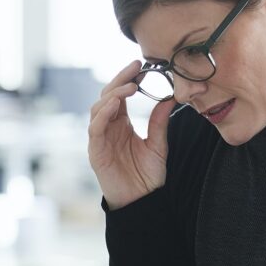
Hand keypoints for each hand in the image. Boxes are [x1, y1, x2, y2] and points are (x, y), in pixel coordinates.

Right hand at [88, 61, 177, 208]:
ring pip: (98, 108)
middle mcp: (108, 127)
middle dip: (120, 80)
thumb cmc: (147, 175)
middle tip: (136, 67)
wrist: (142, 201)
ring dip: (113, 94)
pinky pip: (95, 128)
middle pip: (107, 95)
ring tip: (130, 86)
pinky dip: (103, 114)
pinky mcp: (95, 151)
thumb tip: (170, 98)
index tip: (141, 65)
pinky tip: (116, 104)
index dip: (128, 78)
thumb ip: (159, 121)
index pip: (120, 94)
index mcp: (121, 123)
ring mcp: (100, 138)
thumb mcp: (158, 143)